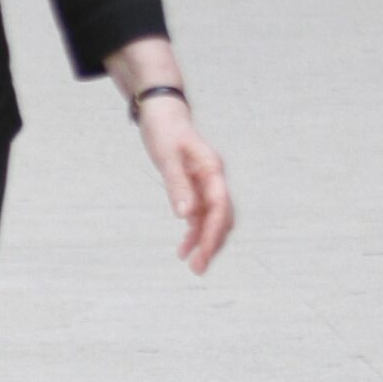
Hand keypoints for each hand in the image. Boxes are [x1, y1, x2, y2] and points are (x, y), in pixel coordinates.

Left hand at [137, 101, 233, 272]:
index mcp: (211, 169)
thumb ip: (177, 185)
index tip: (203, 253)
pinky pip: (199, 214)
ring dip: (203, 241)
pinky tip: (183, 248)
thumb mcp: (167, 157)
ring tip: (192, 265)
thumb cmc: (164, 130)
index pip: (219, 207)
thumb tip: (184, 215)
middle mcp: (213, 178)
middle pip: (220, 217)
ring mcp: (205, 183)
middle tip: (198, 269)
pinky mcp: (195, 186)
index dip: (212, 232)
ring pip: (211, 218)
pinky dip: (192, 231)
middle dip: (211, 243)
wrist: (162, 112)